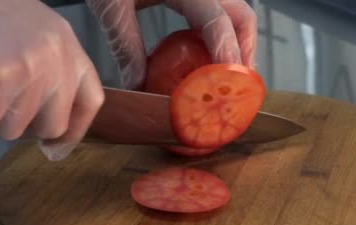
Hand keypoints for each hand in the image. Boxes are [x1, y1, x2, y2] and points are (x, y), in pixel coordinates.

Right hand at [0, 0, 104, 159]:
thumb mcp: (30, 33)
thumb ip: (48, 72)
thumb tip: (52, 130)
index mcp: (67, 45)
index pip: (90, 101)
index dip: (73, 131)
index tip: (55, 147)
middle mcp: (55, 57)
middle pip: (52, 126)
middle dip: (19, 124)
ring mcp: (29, 69)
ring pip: (14, 130)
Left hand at [86, 0, 256, 88]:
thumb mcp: (111, 7)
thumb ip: (126, 45)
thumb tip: (138, 85)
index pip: (217, 19)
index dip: (227, 53)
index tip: (228, 83)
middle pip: (241, 16)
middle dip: (243, 52)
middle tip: (234, 86)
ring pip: (235, 15)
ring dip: (236, 46)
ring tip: (224, 78)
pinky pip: (219, 13)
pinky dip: (221, 37)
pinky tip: (207, 58)